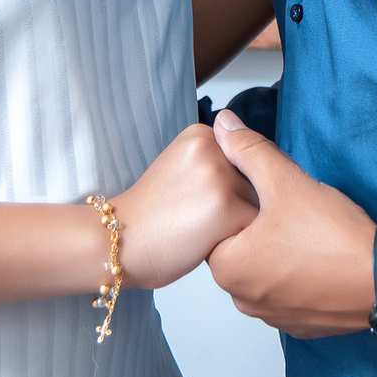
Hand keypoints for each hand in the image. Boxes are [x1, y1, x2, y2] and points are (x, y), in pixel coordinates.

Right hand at [113, 124, 258, 290]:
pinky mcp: (228, 208)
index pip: (244, 160)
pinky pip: (256, 230)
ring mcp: (221, 176)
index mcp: (200, 134)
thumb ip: (216, 162)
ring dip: (240, 222)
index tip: (197, 198)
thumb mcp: (181, 167)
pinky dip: (238, 242)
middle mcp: (213, 147)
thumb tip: (258, 168)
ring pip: (258, 205)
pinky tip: (205, 242)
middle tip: (197, 216)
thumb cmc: (150, 215)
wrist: (118, 241)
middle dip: (238, 203)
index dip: (228, 187)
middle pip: (254, 181)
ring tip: (201, 228)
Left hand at [205, 110, 376, 338]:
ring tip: (310, 233)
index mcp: (228, 269)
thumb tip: (225, 126)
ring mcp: (273, 317)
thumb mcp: (285, 180)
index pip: (221, 226)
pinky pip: (291, 292)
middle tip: (293, 212)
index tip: (269, 197)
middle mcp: (244, 300)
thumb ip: (249, 150)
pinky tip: (321, 257)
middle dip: (263, 228)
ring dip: (282, 252)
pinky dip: (302, 275)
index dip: (245, 204)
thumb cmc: (335, 239)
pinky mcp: (301, 324)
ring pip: (267, 271)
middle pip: (243, 249)